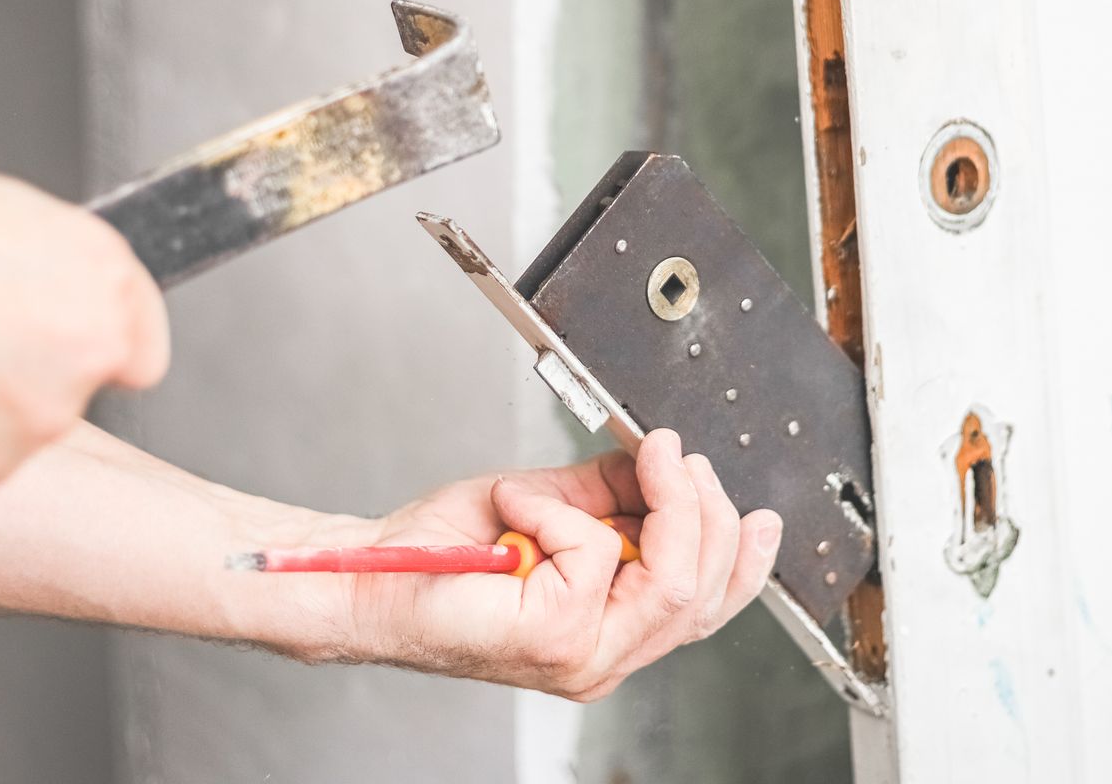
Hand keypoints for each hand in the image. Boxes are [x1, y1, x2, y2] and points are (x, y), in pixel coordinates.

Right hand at [0, 163, 168, 488]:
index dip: (97, 348)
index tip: (67, 351)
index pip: (140, 347)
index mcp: (103, 286)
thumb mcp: (2, 214)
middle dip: (20, 375)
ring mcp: (35, 421)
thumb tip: (50, 287)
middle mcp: (86, 358)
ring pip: (8, 429)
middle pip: (65, 389)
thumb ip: (51, 265)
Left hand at [331, 429, 782, 699]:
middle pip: (700, 591)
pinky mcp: (554, 639)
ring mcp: (583, 657)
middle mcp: (605, 657)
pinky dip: (561, 511)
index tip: (711, 475)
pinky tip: (520, 503)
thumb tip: (658, 461)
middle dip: (703, 507)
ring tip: (641, 459)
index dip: (738, 546)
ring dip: (661, 502)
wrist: (373, 578)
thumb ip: (610, 493)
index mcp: (613, 631)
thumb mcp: (551, 504)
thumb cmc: (444, 553)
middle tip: (673, 453)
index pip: (708, 605)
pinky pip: (597, 554)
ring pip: (671, 580)